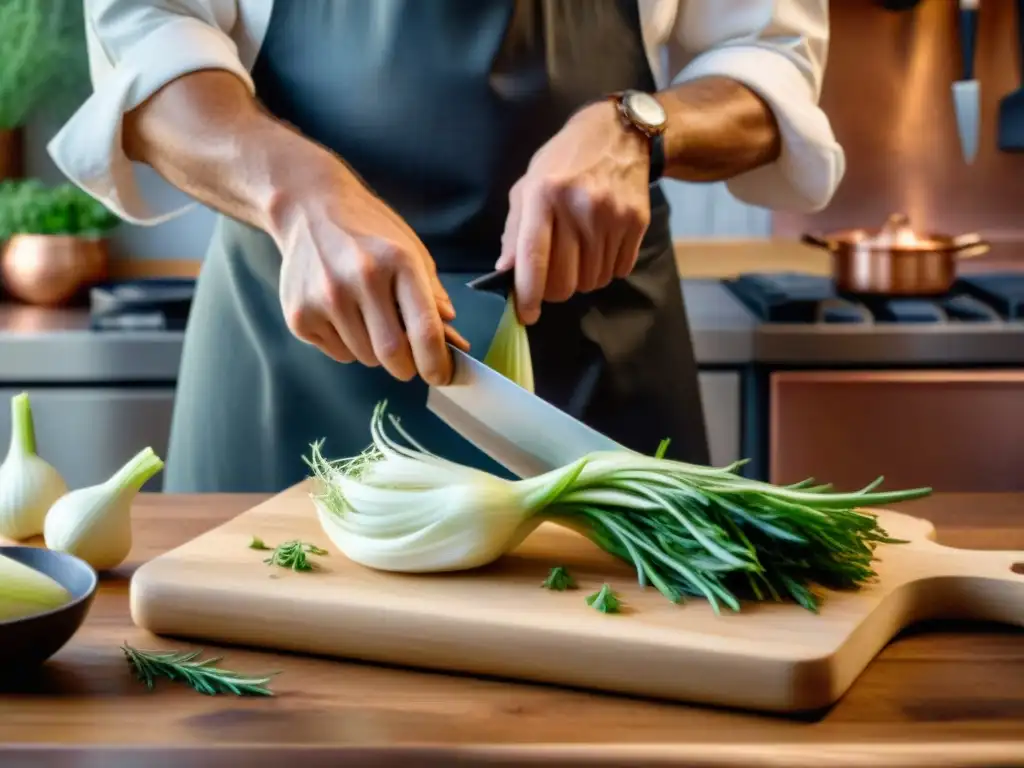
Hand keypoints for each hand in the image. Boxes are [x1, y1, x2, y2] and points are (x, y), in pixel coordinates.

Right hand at [274, 168, 467, 384]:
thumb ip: (431, 294)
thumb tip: (451, 340)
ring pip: (364, 357)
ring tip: (368, 319)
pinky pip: (337, 353)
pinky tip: (342, 314)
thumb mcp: (410, 249)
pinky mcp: (299, 315)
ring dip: (375, 352)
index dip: (437, 363)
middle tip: (408, 359)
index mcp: (398, 262)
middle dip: (407, 366)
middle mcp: (361, 279)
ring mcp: (325, 298)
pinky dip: (348, 345)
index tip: (442, 376)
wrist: (307, 208)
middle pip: (392, 354)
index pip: (424, 330)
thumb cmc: (368, 231)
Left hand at [497, 100, 651, 324]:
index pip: (534, 258)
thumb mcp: (529, 185)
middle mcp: (579, 206)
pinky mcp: (636, 222)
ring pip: (592, 281)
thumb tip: (507, 272)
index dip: (528, 293)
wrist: (620, 134)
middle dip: (554, 291)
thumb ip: (515, 230)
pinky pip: (617, 271)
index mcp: (544, 194)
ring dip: (581, 280)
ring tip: (579, 255)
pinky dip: (605, 271)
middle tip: (553, 280)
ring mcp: (611, 216)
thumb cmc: (564, 162)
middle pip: (565, 280)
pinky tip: (600, 247)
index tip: (526, 315)